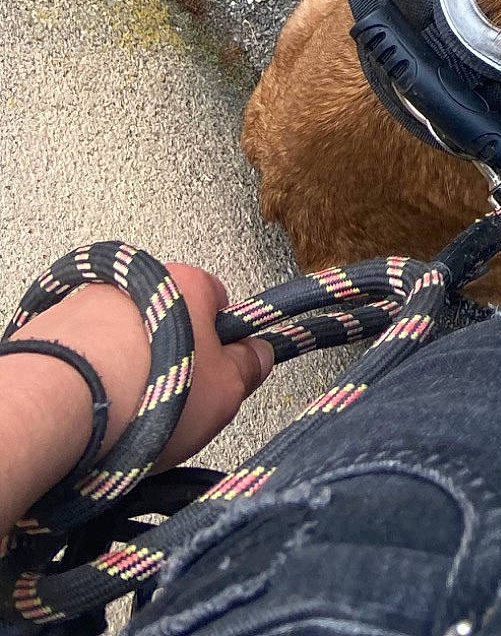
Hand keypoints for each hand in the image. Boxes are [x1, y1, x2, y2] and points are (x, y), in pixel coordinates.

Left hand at [0, 262, 273, 537]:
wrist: (64, 403)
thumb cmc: (152, 392)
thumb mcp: (226, 391)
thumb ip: (250, 368)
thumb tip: (259, 354)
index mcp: (189, 282)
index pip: (218, 300)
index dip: (220, 340)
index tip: (215, 372)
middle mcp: (139, 280)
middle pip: (166, 317)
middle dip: (169, 354)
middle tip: (170, 400)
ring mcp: (89, 300)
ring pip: (120, 335)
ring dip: (125, 365)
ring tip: (125, 413)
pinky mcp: (49, 326)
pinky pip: (81, 352)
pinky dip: (87, 375)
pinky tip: (90, 411)